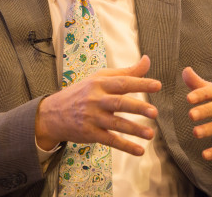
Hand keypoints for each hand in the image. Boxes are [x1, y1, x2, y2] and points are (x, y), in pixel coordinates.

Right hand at [35, 55, 161, 155]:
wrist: (53, 113)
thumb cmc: (82, 93)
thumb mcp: (100, 78)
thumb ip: (126, 72)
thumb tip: (147, 60)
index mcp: (100, 83)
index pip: (123, 82)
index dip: (140, 83)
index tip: (158, 85)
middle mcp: (96, 99)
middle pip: (119, 102)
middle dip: (138, 107)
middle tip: (154, 112)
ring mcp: (93, 117)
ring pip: (116, 123)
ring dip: (134, 129)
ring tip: (150, 134)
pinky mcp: (90, 133)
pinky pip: (110, 140)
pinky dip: (125, 146)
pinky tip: (139, 150)